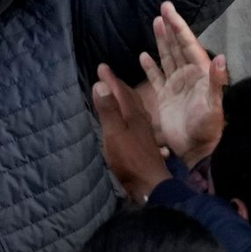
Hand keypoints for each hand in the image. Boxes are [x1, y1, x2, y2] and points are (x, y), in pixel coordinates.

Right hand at [92, 64, 170, 201]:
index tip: (101, 66)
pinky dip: (129, 114)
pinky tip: (129, 120)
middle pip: (130, 98)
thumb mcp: (114, 133)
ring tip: (117, 95)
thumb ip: (108, 110)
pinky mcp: (144, 144)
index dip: (110, 79)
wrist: (150, 185)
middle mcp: (141, 120)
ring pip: (135, 109)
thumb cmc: (130, 159)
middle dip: (117, 86)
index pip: (121, 91)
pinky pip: (136, 121)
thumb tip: (101, 85)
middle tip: (107, 77)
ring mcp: (144, 133)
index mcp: (133, 115)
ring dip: (125, 99)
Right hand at [139, 2, 227, 166]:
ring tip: (156, 23)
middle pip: (177, 47)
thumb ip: (216, 82)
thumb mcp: (213, 105)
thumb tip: (221, 58)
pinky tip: (143, 56)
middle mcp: (188, 76)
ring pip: (167, 58)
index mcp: (200, 74)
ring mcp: (176, 86)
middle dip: (170, 28)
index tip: (169, 10)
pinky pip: (156, 77)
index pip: (188, 44)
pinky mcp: (165, 98)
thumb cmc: (206, 129)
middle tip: (162, 8)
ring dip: (161, 42)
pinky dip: (150, 66)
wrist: (194, 150)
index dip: (179, 27)